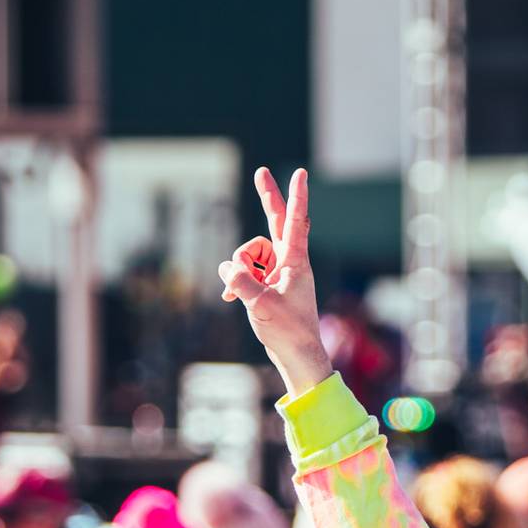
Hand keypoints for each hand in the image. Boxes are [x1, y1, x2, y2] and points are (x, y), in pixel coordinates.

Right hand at [218, 167, 333, 395]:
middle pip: (274, 222)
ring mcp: (278, 272)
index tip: (300, 174)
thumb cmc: (287, 331)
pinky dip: (236, 281)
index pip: (295, 222)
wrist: (297, 355)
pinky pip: (246, 271)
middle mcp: (288, 262)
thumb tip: (227, 269)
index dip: (295, 196)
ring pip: (250, 254)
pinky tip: (228, 297)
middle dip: (267, 199)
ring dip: (238, 268)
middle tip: (261, 172)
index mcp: (295, 262)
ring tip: (236, 292)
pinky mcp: (269, 284)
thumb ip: (241, 281)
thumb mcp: (259, 304)